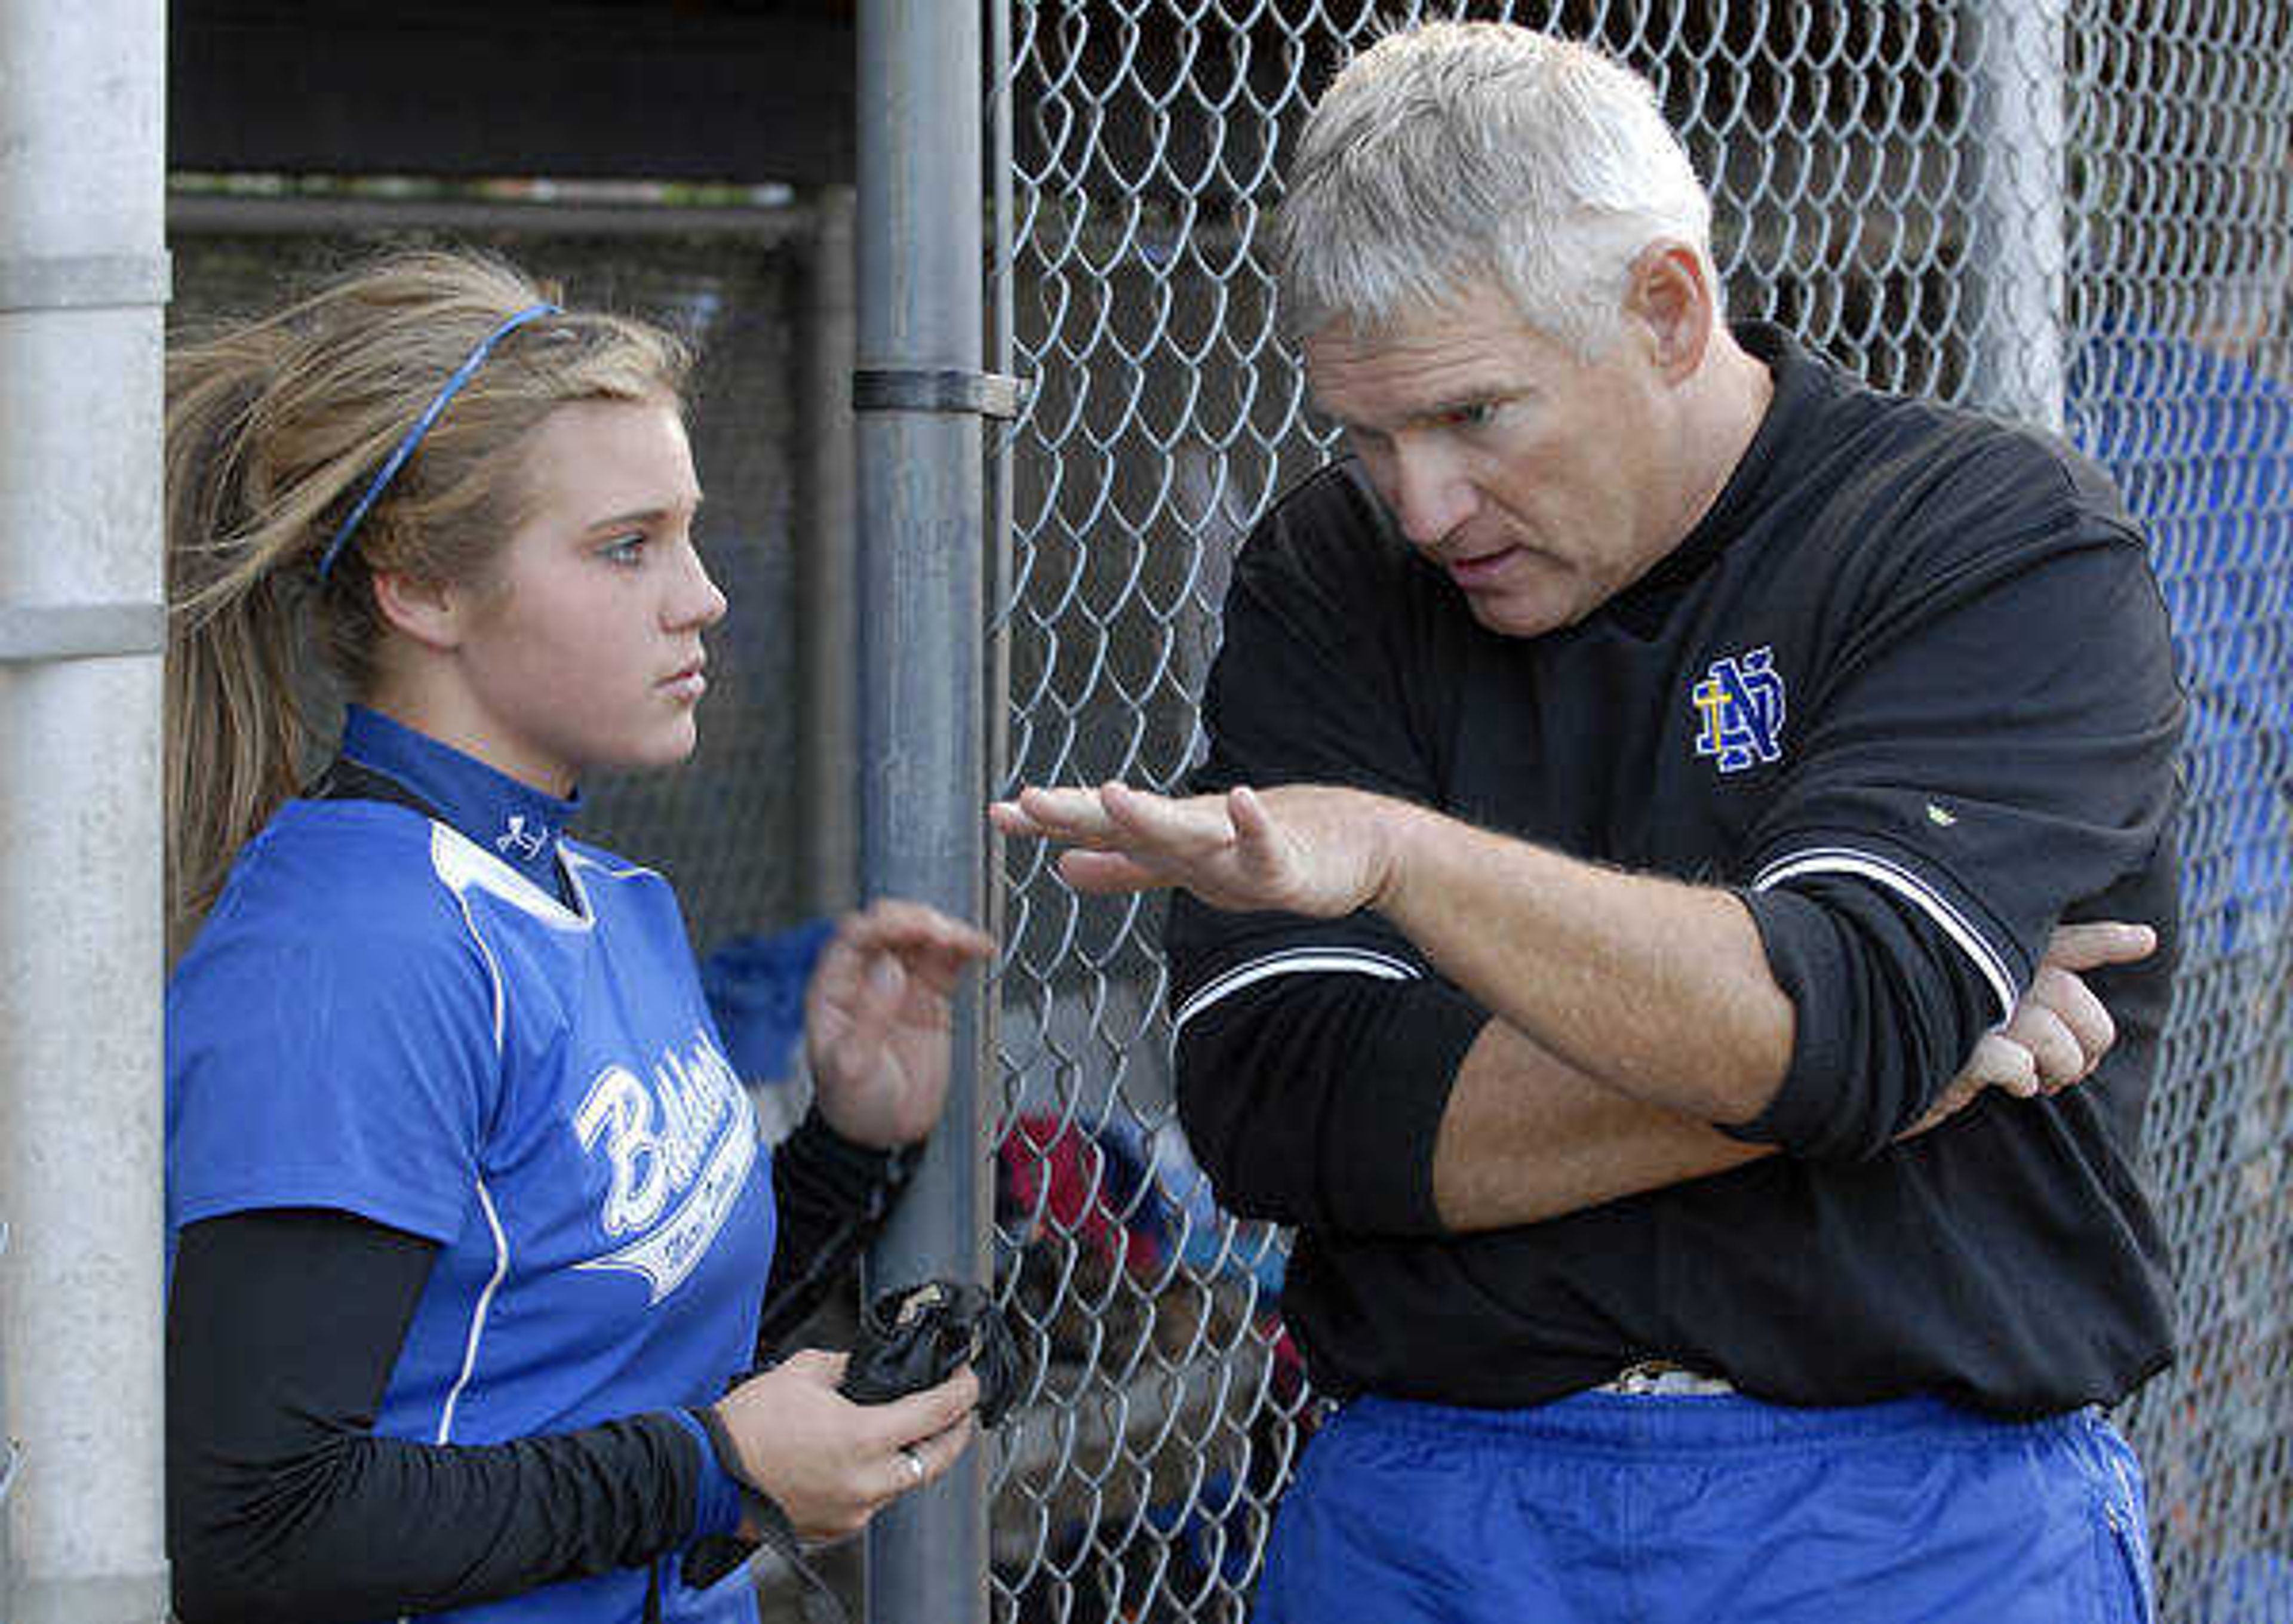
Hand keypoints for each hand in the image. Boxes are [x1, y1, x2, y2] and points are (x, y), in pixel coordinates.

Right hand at [709, 1349, 979, 1543]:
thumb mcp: (802, 1372)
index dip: (961, 1393)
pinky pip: (874, 1502)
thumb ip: (846, 1365)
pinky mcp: (835, 1529)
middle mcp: (866, 1482)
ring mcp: (852, 1511)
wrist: (706, 1475)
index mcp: (863, 1439)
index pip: (935, 1414)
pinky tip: (873, 1459)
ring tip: (917, 1431)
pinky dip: (882, 1480)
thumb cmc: (747, 1425)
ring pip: (905, 1485)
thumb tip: (865, 1365)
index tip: (968, 1379)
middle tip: (962, 1411)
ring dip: (917, 1458)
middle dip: (957, 1433)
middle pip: (937, 1461)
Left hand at [804, 901, 993, 1149]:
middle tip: (943, 933)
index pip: (854, 937)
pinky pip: (949, 961)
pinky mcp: (931, 996)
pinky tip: (982, 948)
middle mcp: (866, 978)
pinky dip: (966, 949)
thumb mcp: (853, 1067)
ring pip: (923, 938)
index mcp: (835, 988)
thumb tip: (890, 967)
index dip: (882, 924)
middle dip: (917, 921)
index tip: (911, 929)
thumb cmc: (853, 1105)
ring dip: (946, 931)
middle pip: (891, 927)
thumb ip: (870, 1017)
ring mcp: (901, 984)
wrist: (885, 1136)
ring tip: (968, 941)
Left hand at [989, 780, 1403, 917]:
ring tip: (1112, 794)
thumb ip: (1124, 868)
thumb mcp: (1182, 867)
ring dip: (1151, 814)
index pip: (1099, 827)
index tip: (998, 813)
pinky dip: (1254, 823)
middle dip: (1078, 813)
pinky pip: (1266, 845)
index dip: (1051, 821)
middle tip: (1028, 800)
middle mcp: (1195, 834)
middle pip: (1129, 823)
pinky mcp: (1285, 862)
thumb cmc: (1265, 850)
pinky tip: (1245, 802)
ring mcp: (1237, 845)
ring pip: (1188, 831)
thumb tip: (1061, 870)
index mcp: (1169, 838)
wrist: (1352, 844)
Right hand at [1901, 920, 2155, 1137]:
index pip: (2062, 942)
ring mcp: (1972, 1003)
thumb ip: (2012, 990)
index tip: (2147, 939)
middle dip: (2089, 1041)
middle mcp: (1988, 967)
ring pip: (2059, 1041)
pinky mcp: (1959, 1046)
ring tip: (2038, 1081)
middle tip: (2074, 1067)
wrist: (1850, 1047)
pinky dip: (2022, 1081)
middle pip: (2078, 1001)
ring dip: (2059, 1070)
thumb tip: (2073, 1030)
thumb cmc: (1907, 1028)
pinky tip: (2008, 1085)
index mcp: (1992, 950)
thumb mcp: (1964, 996)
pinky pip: (2020, 1066)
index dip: (2106, 939)